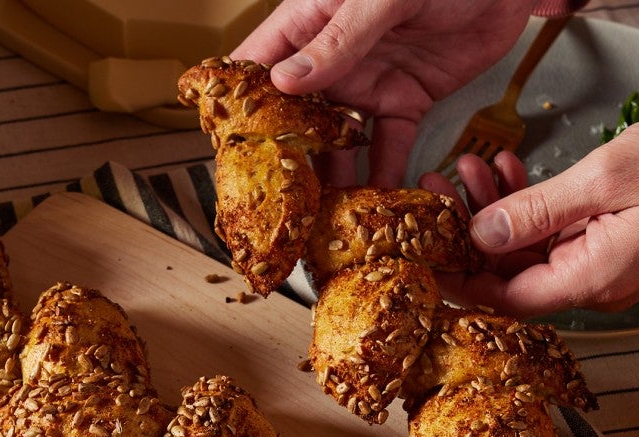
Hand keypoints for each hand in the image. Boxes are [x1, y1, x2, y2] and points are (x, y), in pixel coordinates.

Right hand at [232, 0, 536, 186]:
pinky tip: (373, 204)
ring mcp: (369, 81)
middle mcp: (334, 56)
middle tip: (276, 203)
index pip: (259, 65)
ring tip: (320, 215)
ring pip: (337, 139)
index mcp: (311, 20)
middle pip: (294, 114)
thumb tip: (286, 81)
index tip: (231, 151)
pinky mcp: (407, 99)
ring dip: (330, 176)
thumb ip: (338, 39)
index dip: (241, 107)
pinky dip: (382, 174)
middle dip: (284, 158)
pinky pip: (388, 144)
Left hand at [434, 113, 638, 316]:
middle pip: (511, 273)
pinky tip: (509, 171)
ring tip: (471, 166)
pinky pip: (557, 237)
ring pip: (530, 250)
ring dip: (497, 210)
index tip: (424, 247)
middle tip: (440, 187)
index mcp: (592, 280)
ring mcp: (604, 269)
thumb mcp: (604, 178)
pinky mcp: (612, 248)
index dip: (458, 275)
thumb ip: (536, 211)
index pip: (504, 297)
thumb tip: (480, 234)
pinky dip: (530, 207)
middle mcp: (595, 286)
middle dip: (471, 230)